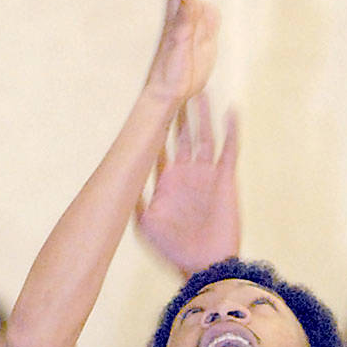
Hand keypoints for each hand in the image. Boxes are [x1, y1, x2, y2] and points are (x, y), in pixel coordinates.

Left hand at [136, 94, 239, 274]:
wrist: (205, 263)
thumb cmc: (173, 248)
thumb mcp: (144, 225)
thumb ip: (132, 200)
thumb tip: (115, 180)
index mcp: (166, 178)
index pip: (158, 143)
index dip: (154, 123)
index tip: (148, 99)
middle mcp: (186, 171)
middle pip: (181, 132)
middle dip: (178, 111)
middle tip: (174, 83)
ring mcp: (206, 173)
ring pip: (204, 135)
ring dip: (203, 114)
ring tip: (200, 90)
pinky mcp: (225, 178)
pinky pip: (229, 149)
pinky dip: (231, 130)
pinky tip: (230, 110)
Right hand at [144, 0, 219, 112]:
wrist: (172, 94)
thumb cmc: (186, 71)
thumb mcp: (207, 44)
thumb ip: (208, 22)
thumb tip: (208, 2)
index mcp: (187, 11)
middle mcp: (179, 11)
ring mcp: (177, 23)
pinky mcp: (179, 38)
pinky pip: (184, 16)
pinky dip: (186, 1)